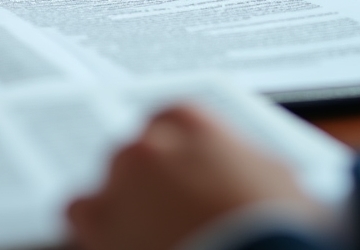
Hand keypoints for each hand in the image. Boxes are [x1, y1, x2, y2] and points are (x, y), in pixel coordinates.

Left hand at [68, 105, 315, 249]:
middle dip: (152, 180)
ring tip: (144, 231)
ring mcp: (122, 181)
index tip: (182, 170)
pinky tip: (113, 240)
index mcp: (193, 124)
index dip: (178, 149)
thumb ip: (246, 163)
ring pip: (109, 180)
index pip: (171, 120)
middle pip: (139, 152)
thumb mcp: (278, 179)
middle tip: (171, 211)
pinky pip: (80, 212)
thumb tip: (244, 174)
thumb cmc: (279, 224)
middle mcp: (153, 143)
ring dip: (122, 201)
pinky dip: (94, 226)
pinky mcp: (101, 223)